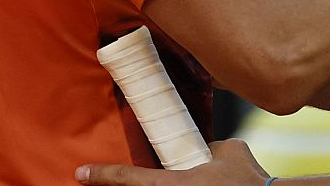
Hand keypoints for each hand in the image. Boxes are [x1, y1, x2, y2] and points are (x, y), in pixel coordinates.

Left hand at [76, 139, 268, 184]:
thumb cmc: (248, 178)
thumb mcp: (228, 150)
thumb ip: (206, 148)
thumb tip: (200, 150)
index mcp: (173, 184)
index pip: (128, 177)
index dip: (101, 174)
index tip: (80, 173)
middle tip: (91, 179)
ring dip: (145, 185)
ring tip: (130, 179)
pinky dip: (167, 185)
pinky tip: (185, 179)